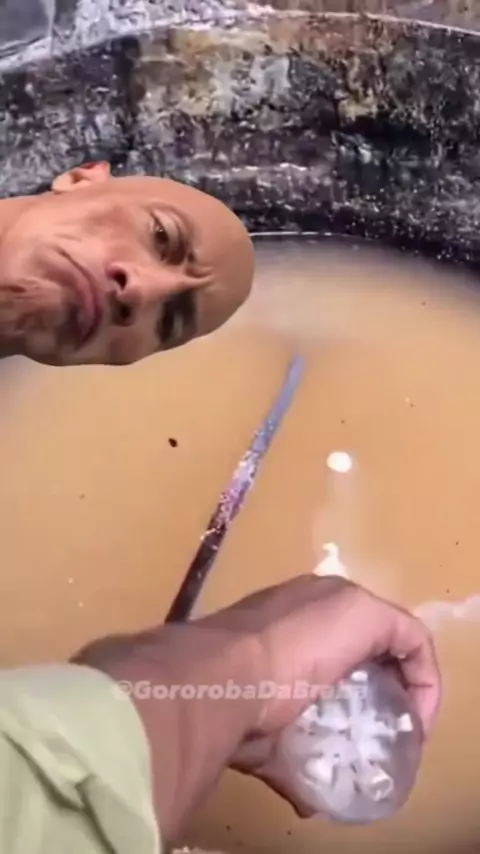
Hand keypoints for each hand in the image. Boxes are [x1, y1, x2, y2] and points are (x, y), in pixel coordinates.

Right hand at [72, 576, 440, 836]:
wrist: (220, 675)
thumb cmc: (231, 701)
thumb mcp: (262, 728)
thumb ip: (283, 753)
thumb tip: (306, 802)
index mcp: (283, 619)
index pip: (329, 646)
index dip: (349, 685)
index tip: (352, 727)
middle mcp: (314, 599)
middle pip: (363, 641)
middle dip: (375, 686)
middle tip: (375, 726)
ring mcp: (341, 600)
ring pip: (388, 640)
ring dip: (397, 684)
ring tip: (395, 726)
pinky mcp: (367, 611)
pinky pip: (412, 642)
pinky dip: (423, 679)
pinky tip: (415, 716)